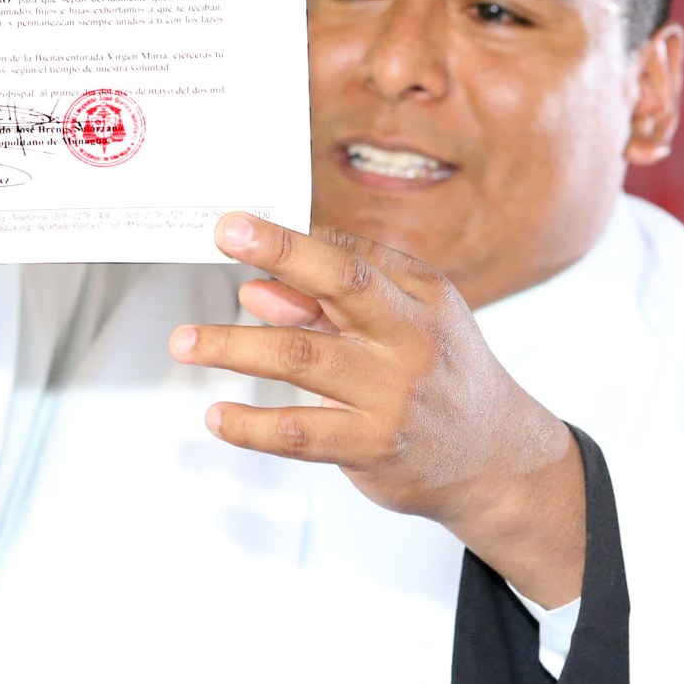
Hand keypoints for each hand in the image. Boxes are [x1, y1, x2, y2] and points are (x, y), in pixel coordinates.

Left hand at [168, 214, 585, 606]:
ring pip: (303, 360)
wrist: (496, 459)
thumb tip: (258, 288)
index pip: (351, 259)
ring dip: (235, 346)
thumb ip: (335, 305)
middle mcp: (411, 341)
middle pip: (338, 290)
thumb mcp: (411, 325)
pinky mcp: (373, 447)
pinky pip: (300, 433)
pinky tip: (219, 416)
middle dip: (277, 258)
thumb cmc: (446, 379)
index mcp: (421, 301)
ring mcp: (393, 396)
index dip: (291, 239)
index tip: (238, 224)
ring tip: (187, 342)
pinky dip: (251, 425)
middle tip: (220, 245)